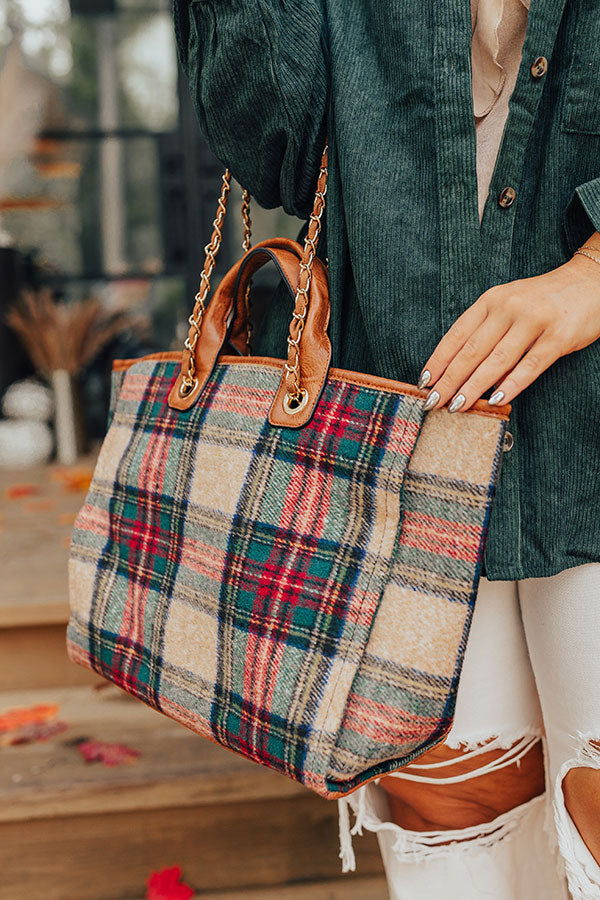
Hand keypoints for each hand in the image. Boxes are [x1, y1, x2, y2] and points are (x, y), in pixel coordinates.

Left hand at [418, 237, 599, 411]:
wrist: (590, 281)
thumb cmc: (543, 299)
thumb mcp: (508, 305)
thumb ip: (486, 332)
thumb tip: (461, 371)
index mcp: (491, 300)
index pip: (456, 334)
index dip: (438, 360)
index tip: (424, 382)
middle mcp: (509, 308)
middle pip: (471, 351)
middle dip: (449, 380)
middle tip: (433, 402)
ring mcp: (533, 322)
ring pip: (496, 361)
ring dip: (473, 387)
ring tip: (457, 407)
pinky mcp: (558, 338)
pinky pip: (529, 366)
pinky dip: (511, 386)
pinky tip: (495, 401)